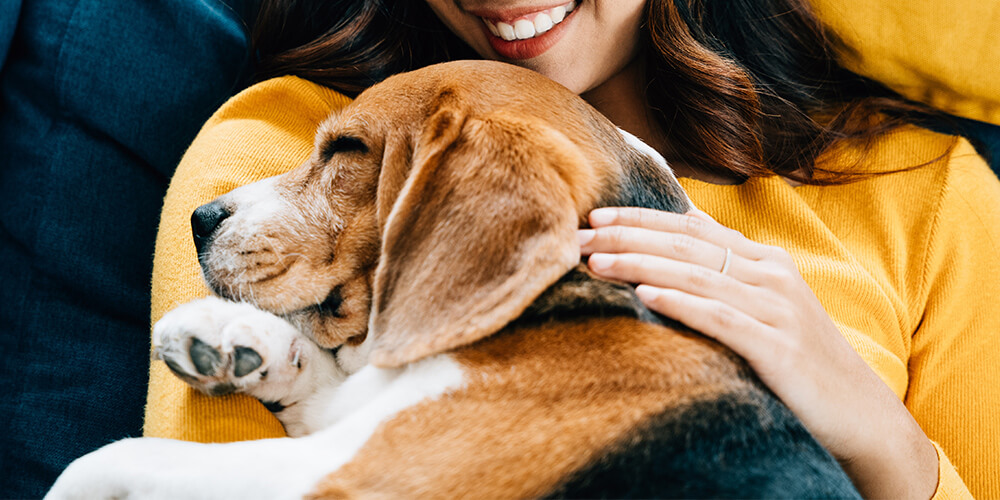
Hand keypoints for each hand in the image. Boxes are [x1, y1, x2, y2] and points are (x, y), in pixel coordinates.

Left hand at [578, 206, 937, 498]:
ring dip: (641, 266)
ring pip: (697, 276)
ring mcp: (777, 309)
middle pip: (688, 246)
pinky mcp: (779, 348)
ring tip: (597, 263)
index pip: (691, 228)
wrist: (859, 413)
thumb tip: (689, 221)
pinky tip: (644, 297)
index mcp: (766, 260)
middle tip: (581, 237)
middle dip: (629, 237)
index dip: (642, 218)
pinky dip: (681, 303)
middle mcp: (772, 276)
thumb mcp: (767, 301)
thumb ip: (729, 262)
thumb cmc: (800, 357)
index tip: (596, 217)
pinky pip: (721, 319)